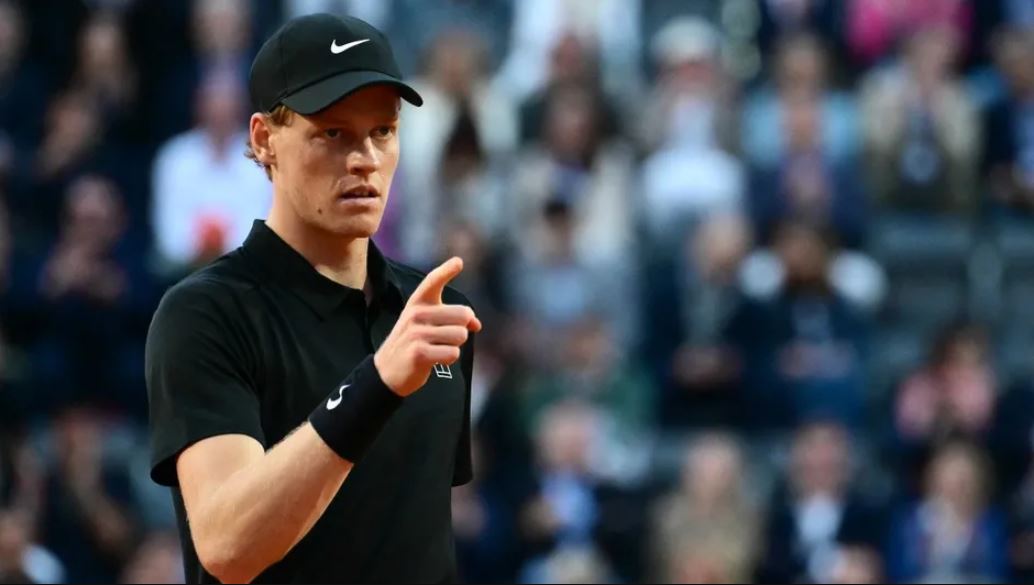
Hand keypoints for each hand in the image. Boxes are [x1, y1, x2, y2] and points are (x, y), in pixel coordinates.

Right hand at [374, 257, 481, 395]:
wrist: (387, 372)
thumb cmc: (414, 343)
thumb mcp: (427, 324)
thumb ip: (452, 318)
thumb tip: (477, 325)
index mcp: (418, 302)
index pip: (433, 281)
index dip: (446, 271)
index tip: (458, 262)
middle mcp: (416, 314)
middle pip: (463, 314)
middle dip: (463, 328)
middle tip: (445, 337)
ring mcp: (416, 333)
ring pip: (461, 335)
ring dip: (455, 345)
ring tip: (437, 348)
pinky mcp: (419, 353)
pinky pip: (453, 353)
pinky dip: (449, 358)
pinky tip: (434, 359)